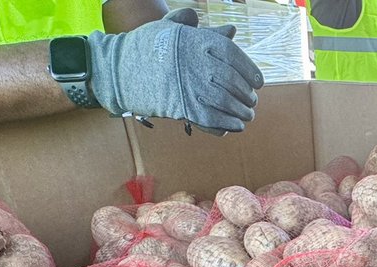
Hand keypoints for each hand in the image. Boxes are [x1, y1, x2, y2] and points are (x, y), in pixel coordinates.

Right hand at [88, 9, 264, 133]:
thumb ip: (205, 32)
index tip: (258, 83)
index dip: (250, 71)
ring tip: (247, 116)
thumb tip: (231, 30)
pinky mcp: (181, 108)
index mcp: (196, 41)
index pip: (234, 55)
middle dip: (247, 95)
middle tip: (252, 102)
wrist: (117, 69)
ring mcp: (189, 86)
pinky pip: (212, 119)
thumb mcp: (173, 31)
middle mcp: (196, 63)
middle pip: (233, 82)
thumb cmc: (147, 47)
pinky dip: (227, 125)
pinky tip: (235, 127)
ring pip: (226, 103)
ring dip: (241, 113)